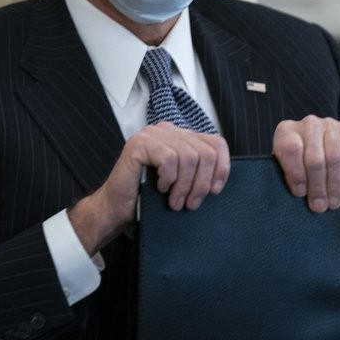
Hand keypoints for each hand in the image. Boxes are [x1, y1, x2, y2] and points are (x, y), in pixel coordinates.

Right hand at [68, 122, 229, 253]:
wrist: (117, 209)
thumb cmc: (148, 198)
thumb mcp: (182, 181)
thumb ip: (198, 171)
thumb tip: (222, 178)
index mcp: (180, 136)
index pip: (216, 142)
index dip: (222, 168)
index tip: (215, 191)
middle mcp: (168, 130)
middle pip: (205, 152)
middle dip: (202, 183)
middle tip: (191, 203)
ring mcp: (152, 134)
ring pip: (189, 157)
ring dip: (185, 186)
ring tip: (176, 202)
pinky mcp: (139, 143)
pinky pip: (169, 159)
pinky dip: (169, 178)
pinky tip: (161, 188)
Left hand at [273, 115, 339, 212]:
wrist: (324, 146)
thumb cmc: (301, 163)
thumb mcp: (288, 167)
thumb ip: (289, 177)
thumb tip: (296, 198)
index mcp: (286, 131)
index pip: (289, 149)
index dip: (295, 173)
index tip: (300, 193)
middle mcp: (308, 123)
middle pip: (314, 157)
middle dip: (317, 186)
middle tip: (319, 206)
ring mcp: (330, 124)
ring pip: (333, 157)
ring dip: (333, 185)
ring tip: (332, 203)